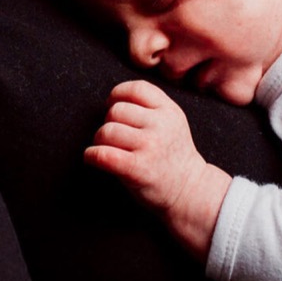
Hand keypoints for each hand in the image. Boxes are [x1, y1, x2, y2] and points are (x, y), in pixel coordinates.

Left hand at [84, 80, 230, 257]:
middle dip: (109, 122)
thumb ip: (151, 109)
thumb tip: (111, 101)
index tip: (113, 106)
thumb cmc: (172, 158)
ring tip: (107, 150)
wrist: (189, 191)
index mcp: (169, 111)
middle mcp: (161, 125)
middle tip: (114, 137)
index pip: (136, 89)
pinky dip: (92, 156)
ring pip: (107, 130)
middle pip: (116, 110)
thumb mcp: (173, 124)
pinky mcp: (137, 168)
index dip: (118, 95)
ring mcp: (150, 146)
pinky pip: (103, 154)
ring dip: (99, 141)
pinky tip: (94, 158)